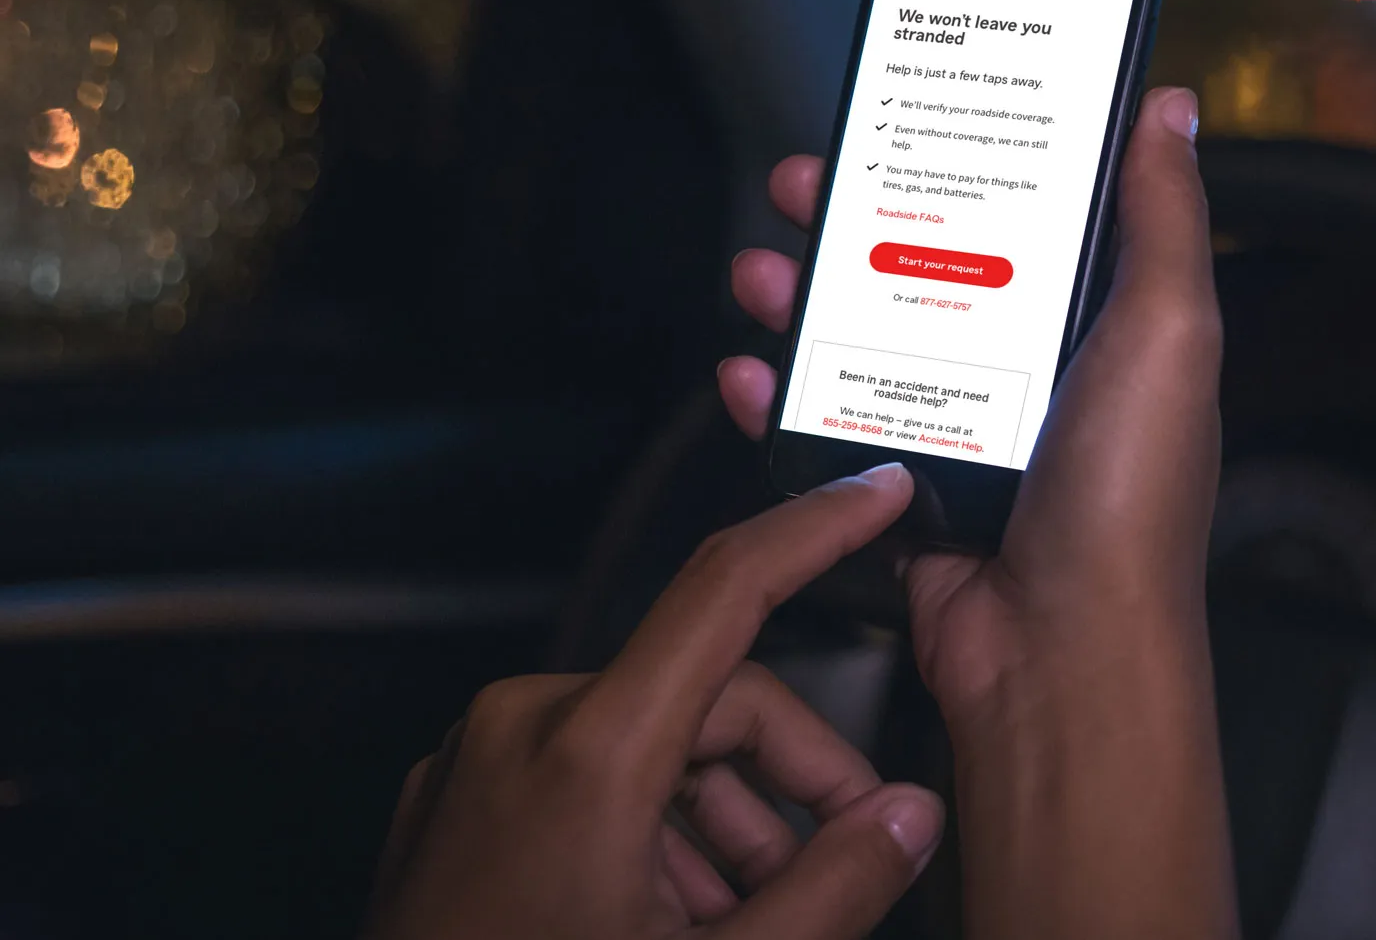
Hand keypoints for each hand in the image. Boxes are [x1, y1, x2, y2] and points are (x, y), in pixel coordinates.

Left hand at [367, 467, 944, 939]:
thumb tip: (908, 818)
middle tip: (849, 855)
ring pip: (646, 748)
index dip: (815, 528)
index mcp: (585, 747)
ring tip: (757, 920)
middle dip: (790, 774)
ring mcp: (475, 770)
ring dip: (722, 822)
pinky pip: (581, 784)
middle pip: (704, 696)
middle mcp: (521, 729)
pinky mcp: (452, 813)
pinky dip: (650, 835)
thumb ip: (832, 886)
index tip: (876, 494)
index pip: (725, 588)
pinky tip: (679, 921)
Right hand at [721, 86, 1234, 939]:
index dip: (969, 162)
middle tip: (803, 183)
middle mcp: (1031, 373)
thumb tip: (1169, 112)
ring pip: (864, 340)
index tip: (916, 114)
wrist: (1061, 652)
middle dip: (856, 220)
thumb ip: (1166, 218)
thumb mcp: (1169, 333)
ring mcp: (964, 433)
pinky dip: (777, 399)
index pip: (1026, 219)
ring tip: (761, 273)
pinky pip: (828, 430)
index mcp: (1099, 329)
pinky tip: (747, 373)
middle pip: (926, 267)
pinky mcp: (906, 492)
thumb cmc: (1129, 503)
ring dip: (802, 298)